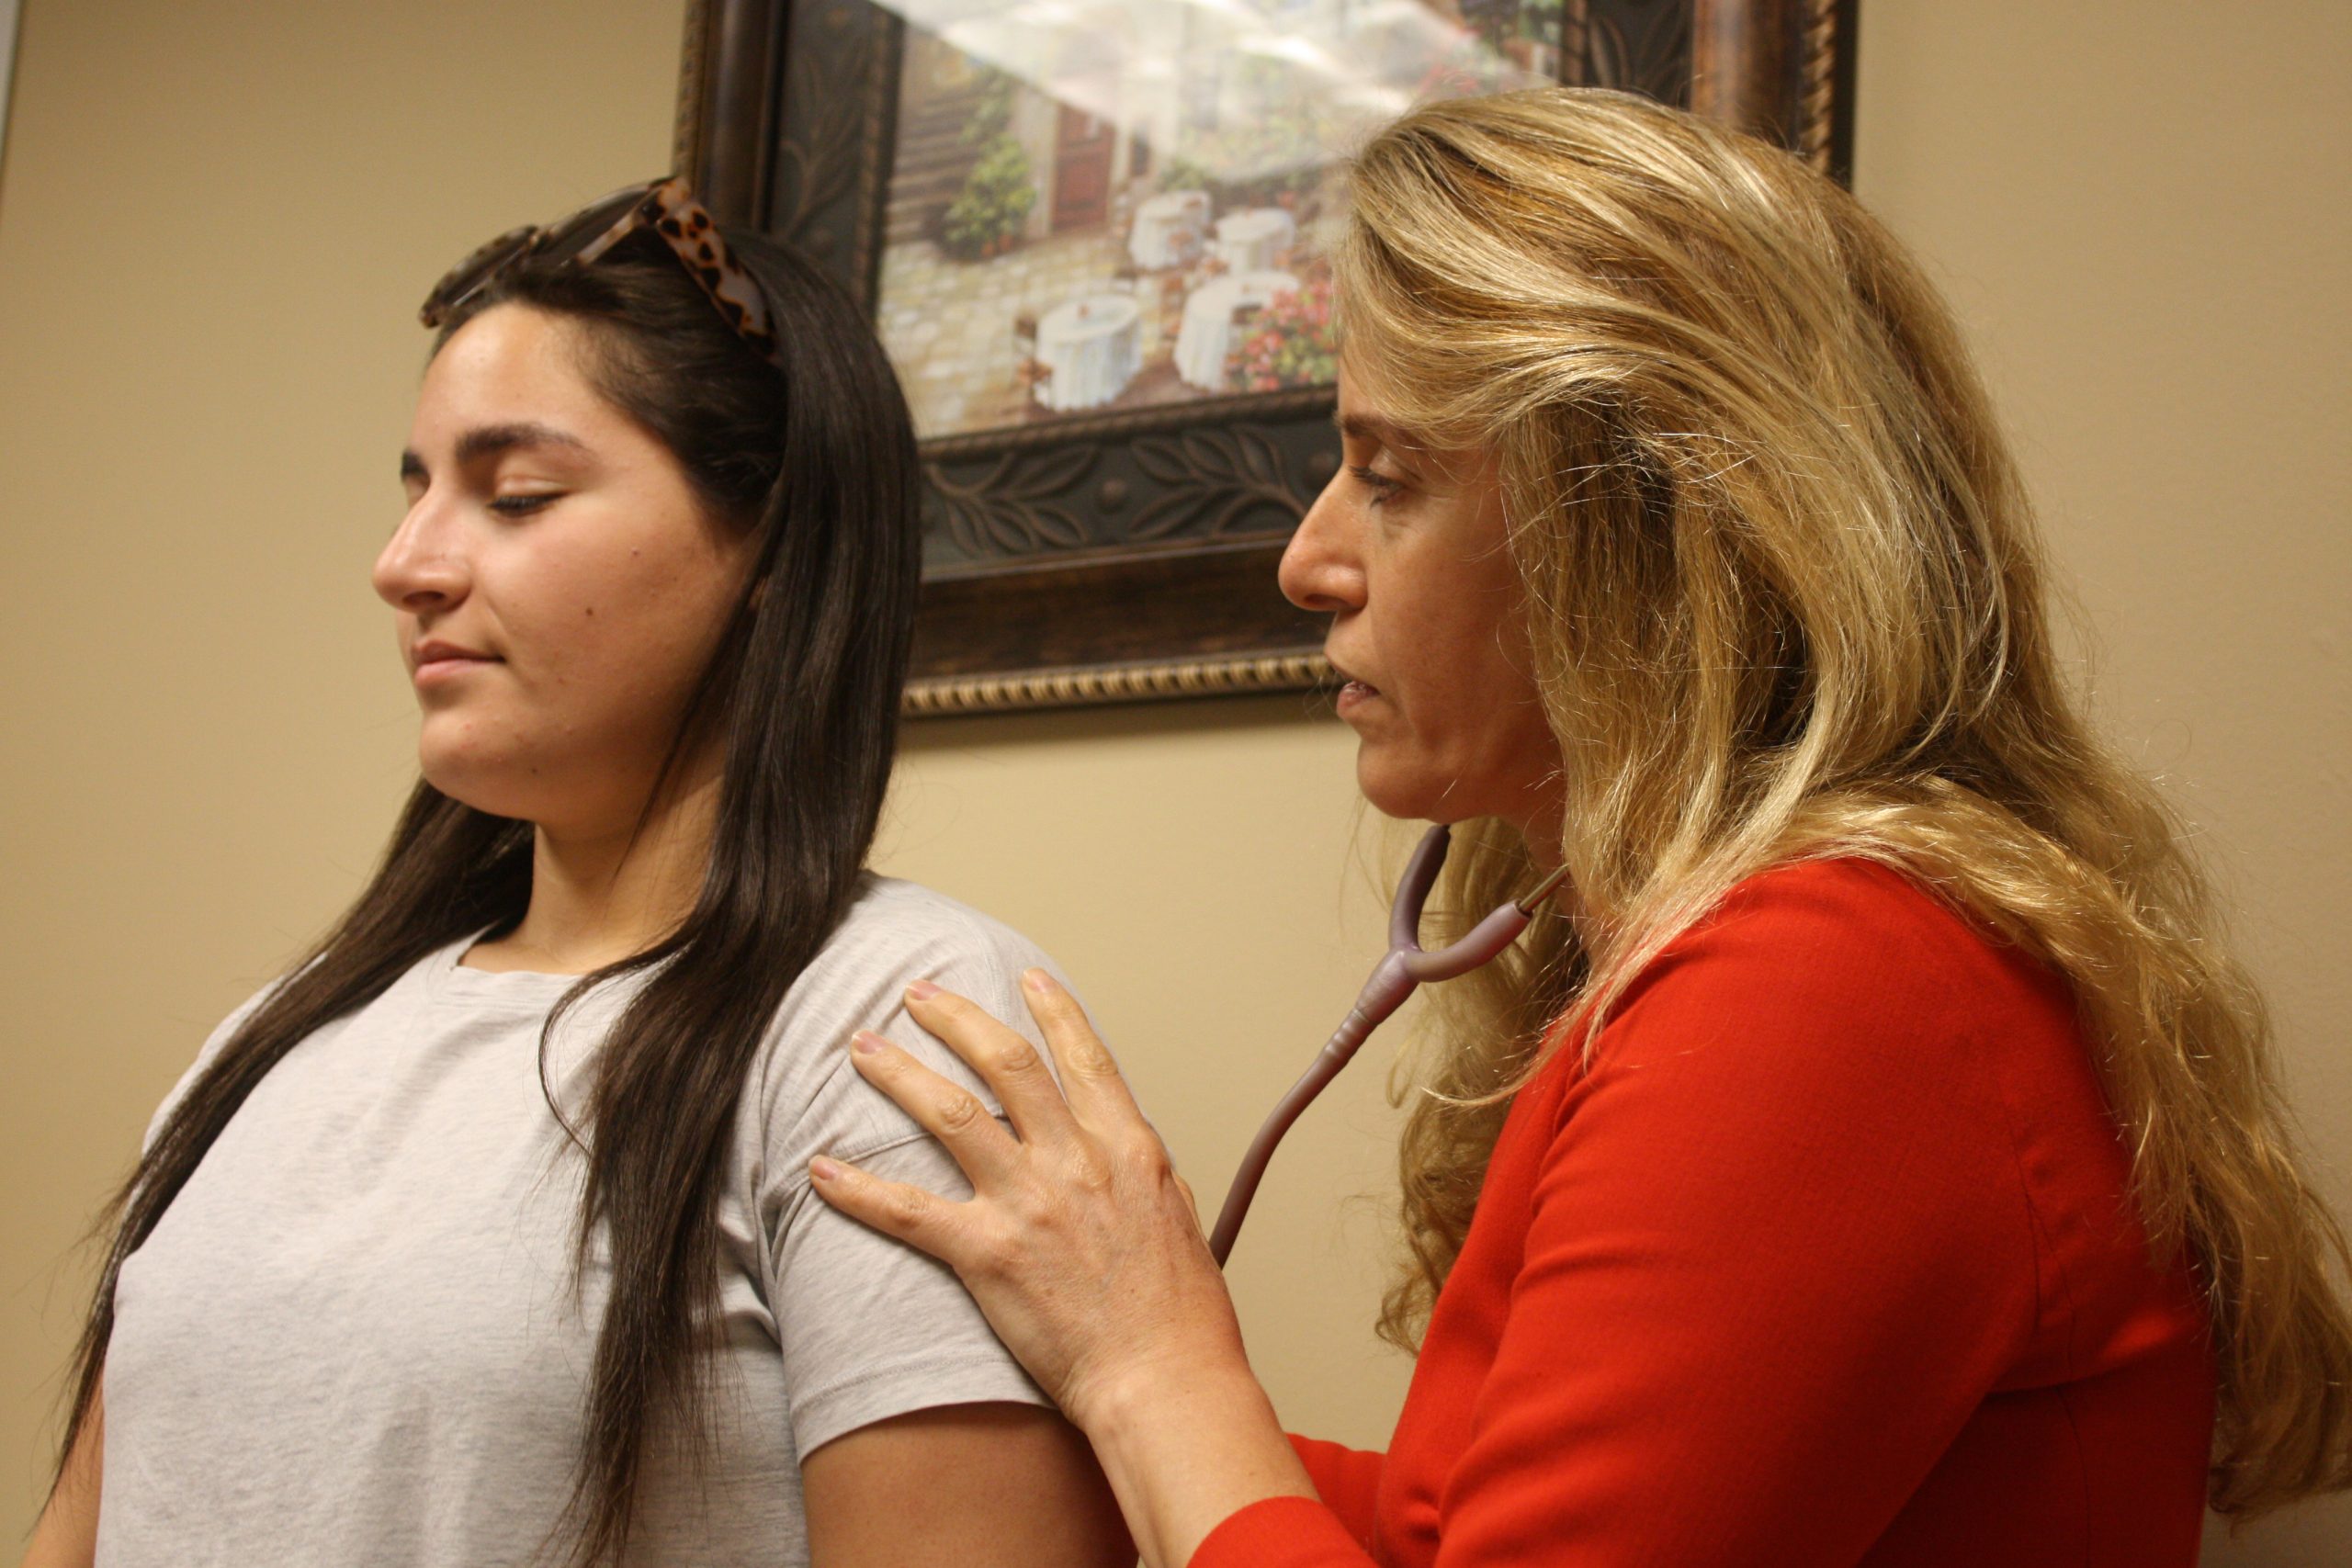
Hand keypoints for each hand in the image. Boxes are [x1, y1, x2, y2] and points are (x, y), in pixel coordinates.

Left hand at [809, 971, 1250, 1434]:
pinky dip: (859, 1189)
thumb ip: (1144, 1171)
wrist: (1162, 1377)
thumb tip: (1123, 1145)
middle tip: (916, 994)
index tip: (1026, 978)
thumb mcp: (1179, 1216)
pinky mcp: (986, 1255)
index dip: (1052, 1010)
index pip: (1083, 1058)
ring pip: (949, 1113)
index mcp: (1126, 1147)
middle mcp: (1074, 1161)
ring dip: (898, 1073)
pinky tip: (821, 1169)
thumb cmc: (1178, 1315)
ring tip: (861, 1048)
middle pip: (1004, 1063)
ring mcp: (1027, 1203)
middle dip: (954, 1018)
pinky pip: (908, 1211)